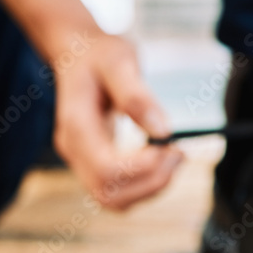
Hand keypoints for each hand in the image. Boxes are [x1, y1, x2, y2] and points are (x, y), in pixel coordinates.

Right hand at [51, 33, 183, 209]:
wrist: (77, 53)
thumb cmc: (98, 54)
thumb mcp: (119, 60)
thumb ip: (137, 96)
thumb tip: (162, 131)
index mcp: (75, 125)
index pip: (106, 169)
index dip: (142, 168)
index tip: (172, 147)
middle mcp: (73, 149)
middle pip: (109, 193)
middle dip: (150, 183)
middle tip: (179, 154)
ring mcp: (79, 160)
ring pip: (113, 200)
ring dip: (149, 188)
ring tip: (174, 157)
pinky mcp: (92, 163)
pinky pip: (117, 191)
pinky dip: (143, 184)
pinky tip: (162, 159)